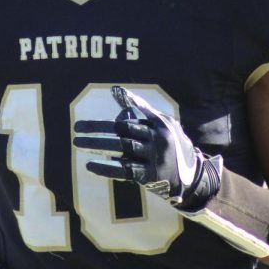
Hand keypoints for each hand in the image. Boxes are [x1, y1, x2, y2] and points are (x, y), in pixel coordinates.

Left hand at [73, 85, 220, 210]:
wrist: (193, 176)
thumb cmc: (172, 145)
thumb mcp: (164, 125)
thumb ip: (142, 109)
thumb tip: (117, 92)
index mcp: (159, 125)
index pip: (130, 118)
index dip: (110, 117)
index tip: (86, 120)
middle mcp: (157, 139)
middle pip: (122, 132)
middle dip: (97, 130)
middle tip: (76, 129)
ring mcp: (154, 158)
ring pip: (121, 149)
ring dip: (97, 145)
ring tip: (77, 143)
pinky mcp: (150, 176)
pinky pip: (125, 170)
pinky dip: (107, 168)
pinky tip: (90, 165)